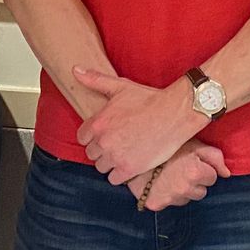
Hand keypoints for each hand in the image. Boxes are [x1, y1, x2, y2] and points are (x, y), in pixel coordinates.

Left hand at [75, 67, 206, 182]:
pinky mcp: (129, 169)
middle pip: (91, 154)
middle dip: (102, 149)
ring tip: (124, 153)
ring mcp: (116, 157)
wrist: (174, 114)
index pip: (82, 138)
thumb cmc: (149, 99)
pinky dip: (120, 174)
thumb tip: (75, 70)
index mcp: (99, 122)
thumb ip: (95, 80)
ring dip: (110, 162)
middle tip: (118, 143)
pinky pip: (114, 179)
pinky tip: (130, 163)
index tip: (105, 134)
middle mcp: (104, 141)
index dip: (93, 136)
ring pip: (101, 167)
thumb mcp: (120, 86)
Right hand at [133, 140, 230, 210]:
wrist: (133, 149)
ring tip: (169, 173)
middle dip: (194, 181)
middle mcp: (184, 189)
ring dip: (181, 190)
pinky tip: (160, 182)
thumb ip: (215, 157)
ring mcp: (170, 198)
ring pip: (185, 199)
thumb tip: (227, 173)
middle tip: (180, 167)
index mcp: (195, 172)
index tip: (192, 161)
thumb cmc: (166, 143)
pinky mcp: (156, 204)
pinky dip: (167, 195)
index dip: (203, 168)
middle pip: (201, 192)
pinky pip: (170, 203)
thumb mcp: (193, 143)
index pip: (212, 178)